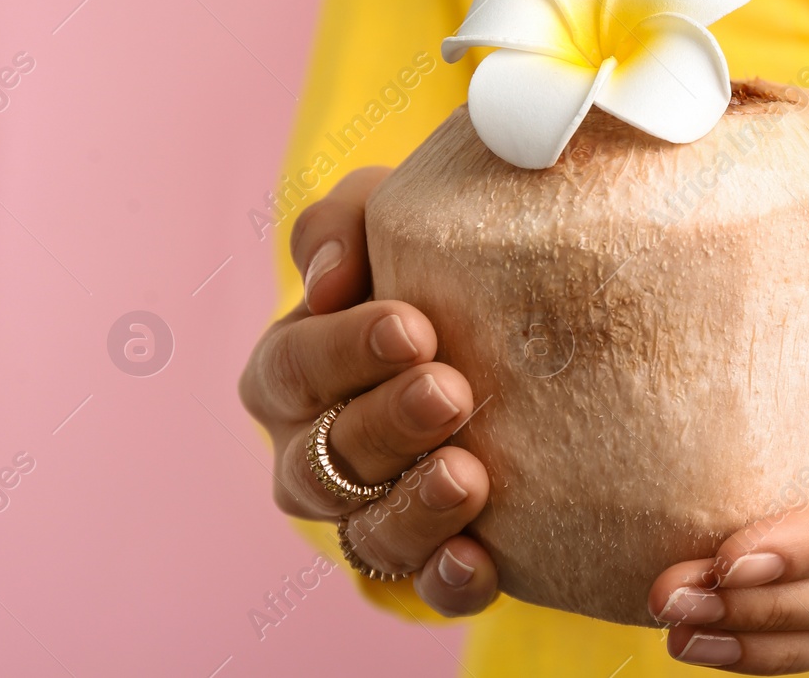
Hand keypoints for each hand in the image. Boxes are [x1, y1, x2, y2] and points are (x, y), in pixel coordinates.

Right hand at [238, 167, 498, 616]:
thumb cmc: (430, 266)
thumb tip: (330, 276)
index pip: (293, 366)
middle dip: (386, 424)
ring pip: (366, 532)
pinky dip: (447, 580)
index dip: (344, 350)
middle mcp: (313, 451)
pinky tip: (481, 561)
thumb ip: (346, 222)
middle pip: (323, 457)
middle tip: (450, 391)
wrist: (515, 323)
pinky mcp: (431, 555)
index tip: (414, 327)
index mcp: (292, 370)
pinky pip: (425, 586)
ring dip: (414, 509)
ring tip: (468, 476)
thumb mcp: (390, 222)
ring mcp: (367, 512)